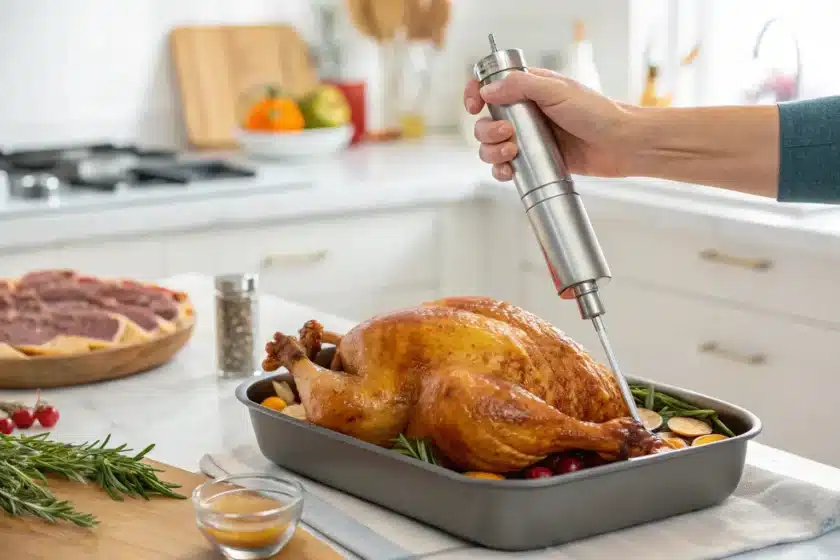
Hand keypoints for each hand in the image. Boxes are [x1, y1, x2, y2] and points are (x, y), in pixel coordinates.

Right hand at [463, 68, 635, 181]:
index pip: (491, 86)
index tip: (474, 105)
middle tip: (507, 134)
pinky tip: (509, 171)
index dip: (476, 94)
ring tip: (511, 152)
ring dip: (491, 151)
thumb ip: (520, 86)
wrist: (622, 145)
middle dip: (487, 130)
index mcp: (530, 89)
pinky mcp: (535, 161)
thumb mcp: (558, 91)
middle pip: (486, 121)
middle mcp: (526, 113)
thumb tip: (488, 89)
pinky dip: (501, 170)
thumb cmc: (598, 113)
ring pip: (491, 145)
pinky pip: (506, 167)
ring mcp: (529, 138)